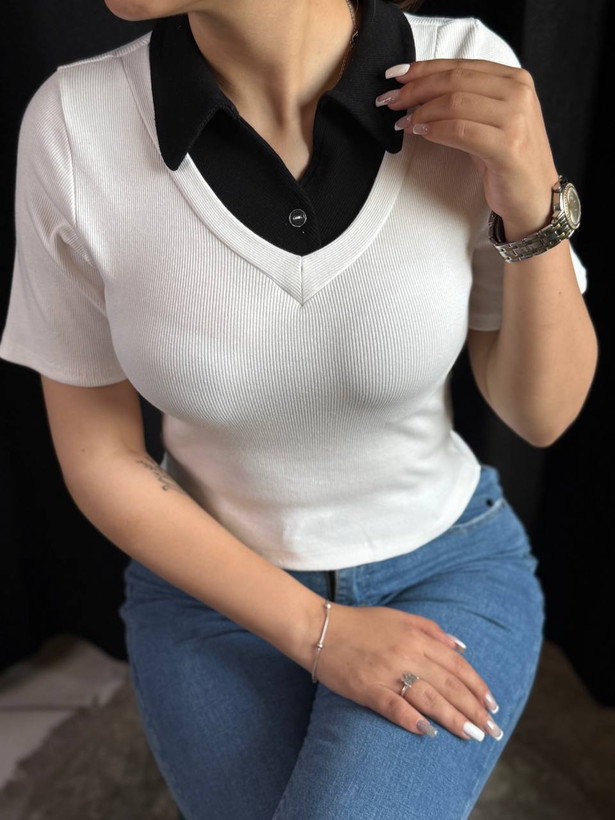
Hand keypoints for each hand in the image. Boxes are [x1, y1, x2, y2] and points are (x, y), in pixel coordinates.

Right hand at [315, 603, 502, 740]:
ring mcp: (386, 672)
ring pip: (428, 698)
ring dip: (453, 719)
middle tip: (491, 730)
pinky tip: (427, 732)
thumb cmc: (360, 623)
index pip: (457, 666)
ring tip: (471, 735)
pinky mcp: (366, 688)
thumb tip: (461, 647)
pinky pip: (393, 706)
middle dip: (474, 710)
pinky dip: (411, 720)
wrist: (319, 628)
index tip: (492, 705)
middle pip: (448, 686)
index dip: (478, 687)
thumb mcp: (399, 617)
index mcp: (416, 637)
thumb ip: (431, 630)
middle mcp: (407, 654)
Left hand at [377, 58, 558, 239]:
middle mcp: (519, 93)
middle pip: (455, 81)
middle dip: (416, 89)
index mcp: (515, 79)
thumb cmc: (506, 160)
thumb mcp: (489, 121)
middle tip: (390, 100)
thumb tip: (417, 91)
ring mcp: (516, 119)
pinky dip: (435, 131)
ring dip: (422, 112)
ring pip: (455, 103)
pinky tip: (420, 133)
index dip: (423, 69)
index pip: (461, 66)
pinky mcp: (508, 147)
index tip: (395, 77)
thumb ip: (464, 101)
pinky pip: (460, 131)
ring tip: (403, 122)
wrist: (534, 197)